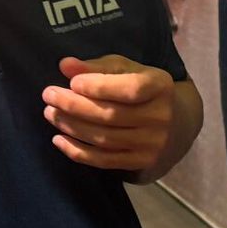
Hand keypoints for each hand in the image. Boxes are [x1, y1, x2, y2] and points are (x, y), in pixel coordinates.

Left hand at [43, 55, 175, 172]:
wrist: (177, 123)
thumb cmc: (143, 90)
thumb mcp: (127, 70)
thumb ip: (97, 66)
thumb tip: (65, 65)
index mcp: (160, 87)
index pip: (130, 89)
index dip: (99, 86)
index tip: (72, 82)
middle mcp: (160, 117)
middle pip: (111, 115)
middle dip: (74, 106)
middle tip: (49, 96)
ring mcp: (152, 143)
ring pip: (104, 138)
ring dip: (71, 126)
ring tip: (50, 113)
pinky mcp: (141, 162)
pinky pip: (104, 160)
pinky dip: (77, 152)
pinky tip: (58, 139)